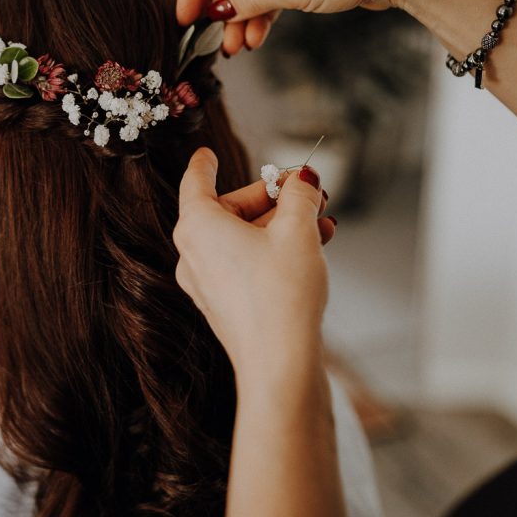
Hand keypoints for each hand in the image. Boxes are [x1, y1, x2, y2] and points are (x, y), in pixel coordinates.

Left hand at [174, 147, 334, 386]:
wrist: (280, 364)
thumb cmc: (280, 297)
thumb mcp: (297, 230)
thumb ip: (299, 196)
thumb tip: (303, 180)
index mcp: (198, 226)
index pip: (196, 182)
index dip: (204, 163)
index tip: (207, 153)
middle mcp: (194, 254)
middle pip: (230, 209)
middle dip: (273, 198)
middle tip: (307, 190)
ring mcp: (208, 282)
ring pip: (244, 238)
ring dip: (283, 225)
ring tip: (322, 220)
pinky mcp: (226, 304)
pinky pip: (248, 263)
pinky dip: (275, 251)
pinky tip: (314, 247)